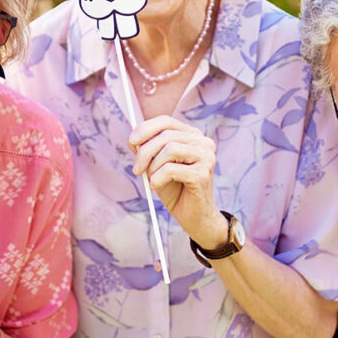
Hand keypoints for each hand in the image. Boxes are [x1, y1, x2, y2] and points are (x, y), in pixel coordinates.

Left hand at [127, 115, 220, 244]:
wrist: (193, 216)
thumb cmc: (175, 189)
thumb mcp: (157, 165)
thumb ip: (149, 149)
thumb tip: (134, 139)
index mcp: (193, 136)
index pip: (167, 121)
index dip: (146, 128)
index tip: (131, 141)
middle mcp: (203, 143)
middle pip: (166, 135)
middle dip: (145, 152)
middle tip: (137, 169)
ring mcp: (206, 157)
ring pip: (170, 149)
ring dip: (153, 166)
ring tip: (151, 179)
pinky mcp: (203, 174)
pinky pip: (171, 169)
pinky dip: (158, 178)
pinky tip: (156, 186)